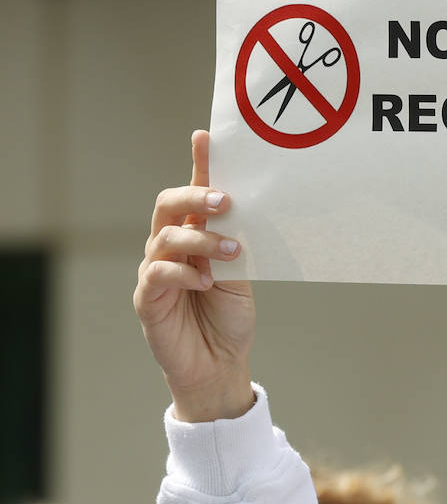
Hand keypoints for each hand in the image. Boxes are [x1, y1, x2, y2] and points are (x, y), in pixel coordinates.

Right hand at [135, 131, 256, 421]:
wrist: (219, 366)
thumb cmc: (228, 319)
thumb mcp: (241, 276)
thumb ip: (235, 244)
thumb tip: (242, 209)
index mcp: (195, 237)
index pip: (194, 195)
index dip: (199, 166)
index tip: (206, 137)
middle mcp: (171, 248)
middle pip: (169, 206)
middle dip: (194, 196)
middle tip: (223, 200)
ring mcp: (156, 271)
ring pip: (165, 236)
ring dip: (200, 239)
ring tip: (231, 250)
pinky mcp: (148, 298)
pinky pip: (158, 273)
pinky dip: (184, 273)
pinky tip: (205, 281)